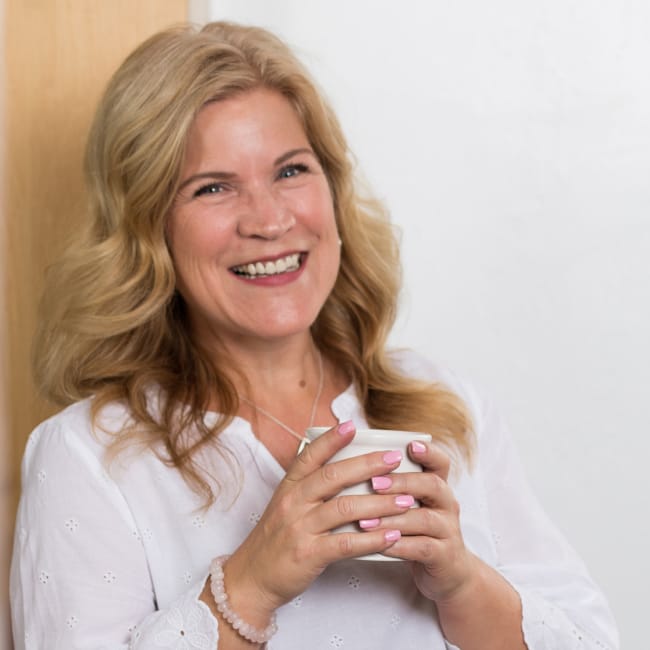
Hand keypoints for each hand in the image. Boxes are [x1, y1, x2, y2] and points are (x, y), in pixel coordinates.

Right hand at [221, 422, 413, 620]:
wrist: (251, 578)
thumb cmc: (275, 539)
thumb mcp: (285, 505)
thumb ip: (309, 486)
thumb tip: (342, 467)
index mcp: (289, 487)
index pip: (310, 455)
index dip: (331, 439)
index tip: (352, 425)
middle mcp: (293, 502)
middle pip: (334, 476)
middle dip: (367, 465)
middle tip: (394, 459)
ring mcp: (300, 527)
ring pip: (345, 508)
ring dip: (379, 503)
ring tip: (405, 499)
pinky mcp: (308, 554)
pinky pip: (346, 543)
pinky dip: (372, 539)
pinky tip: (392, 535)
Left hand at [366, 440, 475, 602]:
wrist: (448, 571)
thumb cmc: (419, 530)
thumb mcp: (412, 504)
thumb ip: (394, 486)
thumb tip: (354, 463)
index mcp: (437, 487)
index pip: (440, 462)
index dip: (429, 452)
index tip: (410, 444)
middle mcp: (447, 504)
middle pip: (432, 485)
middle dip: (402, 482)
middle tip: (374, 484)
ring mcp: (448, 530)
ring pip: (424, 519)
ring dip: (392, 518)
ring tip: (365, 520)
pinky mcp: (444, 556)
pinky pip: (422, 548)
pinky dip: (399, 546)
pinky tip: (379, 544)